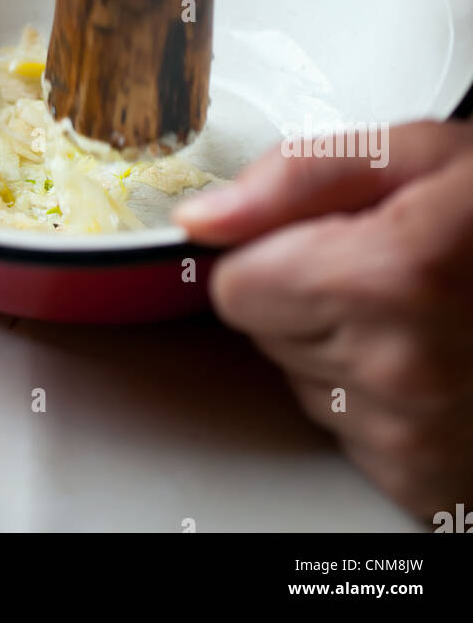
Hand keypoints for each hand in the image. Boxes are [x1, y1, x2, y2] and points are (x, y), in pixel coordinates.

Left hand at [173, 120, 472, 520]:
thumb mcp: (417, 154)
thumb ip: (298, 175)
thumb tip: (204, 219)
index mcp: (391, 277)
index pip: (233, 285)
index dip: (273, 251)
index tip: (327, 238)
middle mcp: (402, 369)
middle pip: (263, 335)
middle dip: (306, 296)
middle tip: (387, 270)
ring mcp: (416, 435)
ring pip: (302, 383)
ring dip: (342, 348)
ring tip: (419, 313)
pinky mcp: (426, 481)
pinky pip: (345, 434)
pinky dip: (375, 402)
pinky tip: (432, 362)